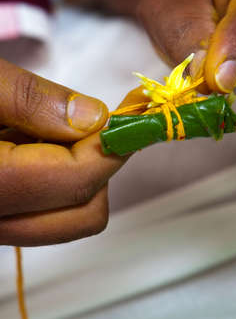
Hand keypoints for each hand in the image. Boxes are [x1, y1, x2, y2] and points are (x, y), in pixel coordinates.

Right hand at [0, 58, 125, 246]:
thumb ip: (30, 99)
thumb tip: (94, 119)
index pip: (74, 181)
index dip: (109, 147)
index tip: (123, 117)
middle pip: (82, 215)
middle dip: (99, 167)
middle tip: (88, 124)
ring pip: (67, 218)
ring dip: (80, 175)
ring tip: (54, 130)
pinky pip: (45, 211)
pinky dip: (57, 180)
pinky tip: (35, 143)